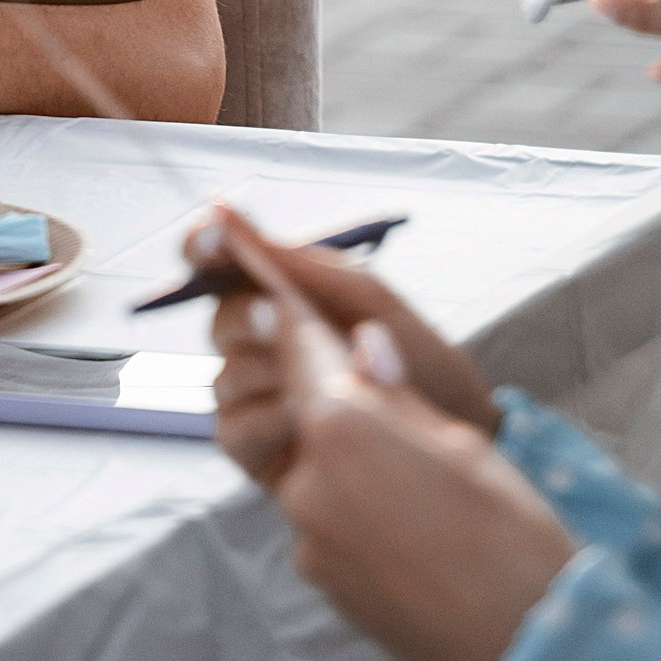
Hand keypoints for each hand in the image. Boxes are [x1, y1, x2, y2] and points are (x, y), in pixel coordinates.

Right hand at [196, 203, 495, 485]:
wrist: (458, 437)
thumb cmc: (420, 357)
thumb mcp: (368, 297)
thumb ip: (296, 261)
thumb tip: (225, 212)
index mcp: (280, 294)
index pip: (218, 261)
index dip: (202, 245)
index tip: (211, 241)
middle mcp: (260, 344)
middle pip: (217, 320)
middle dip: (245, 318)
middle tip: (278, 322)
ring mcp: (257, 398)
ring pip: (222, 377)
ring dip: (265, 375)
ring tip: (316, 383)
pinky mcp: (259, 448)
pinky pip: (232, 429)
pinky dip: (265, 422)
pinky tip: (302, 423)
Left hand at [225, 230, 573, 660]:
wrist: (529, 660)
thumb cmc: (515, 543)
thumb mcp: (464, 447)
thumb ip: (395, 394)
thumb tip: (360, 346)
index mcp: (344, 429)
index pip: (299, 351)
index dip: (294, 321)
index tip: (281, 296)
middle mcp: (307, 482)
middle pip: (300, 411)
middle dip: (332, 398)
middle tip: (387, 406)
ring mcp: (307, 536)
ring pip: (313, 467)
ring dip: (344, 458)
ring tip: (414, 481)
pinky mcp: (317, 578)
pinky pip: (323, 518)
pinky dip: (353, 508)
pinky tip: (410, 526)